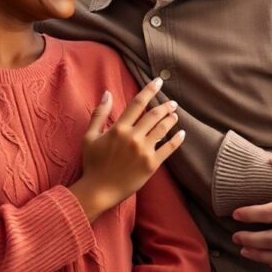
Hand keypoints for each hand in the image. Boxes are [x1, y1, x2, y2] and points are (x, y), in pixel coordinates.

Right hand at [69, 78, 184, 221]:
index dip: (149, 90)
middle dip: (165, 106)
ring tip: (175, 115)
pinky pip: (169, 149)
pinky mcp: (152, 164)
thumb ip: (99, 113)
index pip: (137, 103)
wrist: (99, 190)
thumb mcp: (89, 136)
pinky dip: (177, 140)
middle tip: (171, 102)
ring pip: (163, 130)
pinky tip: (182, 134)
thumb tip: (107, 93)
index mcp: (119, 128)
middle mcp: (133, 137)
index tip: (158, 81)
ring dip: (171, 119)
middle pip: (154, 115)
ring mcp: (144, 151)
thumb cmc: (92, 163)